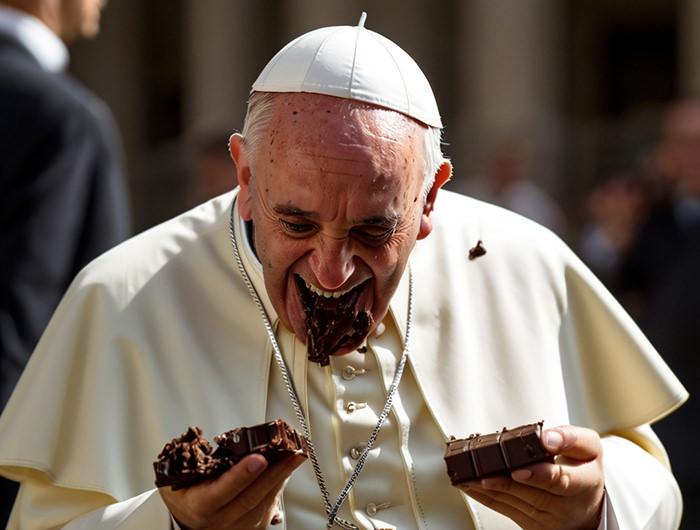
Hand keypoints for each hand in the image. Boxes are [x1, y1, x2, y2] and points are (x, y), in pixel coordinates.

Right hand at [158, 452, 306, 528]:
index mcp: (201, 505)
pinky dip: (280, 484)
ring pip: (265, 500)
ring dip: (282, 476)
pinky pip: (270, 503)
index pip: (223, 491)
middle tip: (291, 452)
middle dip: (275, 472)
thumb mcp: (178, 476)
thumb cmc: (186, 494)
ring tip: (295, 455)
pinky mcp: (254, 525)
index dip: (242, 474)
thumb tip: (206, 437)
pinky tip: (287, 469)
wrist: (190, 520)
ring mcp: (239, 525)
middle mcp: (221, 519)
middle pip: (252, 496)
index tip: (259, 458)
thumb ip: (192, 458)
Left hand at [457, 425, 604, 529]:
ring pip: (515, 504)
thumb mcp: (589, 447)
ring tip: (467, 476)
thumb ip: (571, 438)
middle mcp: (565, 505)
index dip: (538, 476)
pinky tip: (469, 484)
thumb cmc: (583, 469)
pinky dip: (484, 497)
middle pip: (533, 495)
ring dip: (488, 490)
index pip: (561, 481)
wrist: (586, 504)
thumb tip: (546, 437)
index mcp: (583, 482)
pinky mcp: (531, 524)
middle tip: (483, 473)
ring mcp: (547, 519)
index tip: (519, 470)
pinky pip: (505, 510)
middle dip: (505, 484)